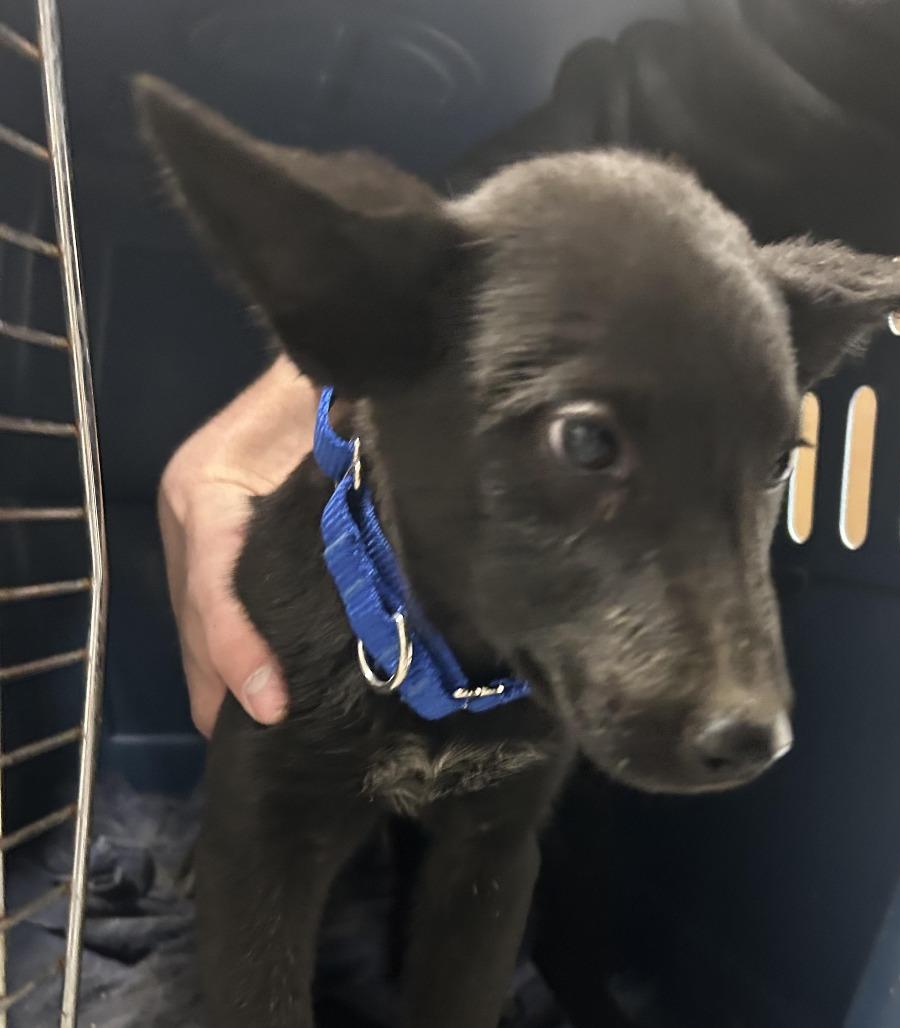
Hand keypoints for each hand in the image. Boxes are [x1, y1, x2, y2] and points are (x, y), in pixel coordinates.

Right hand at [158, 356, 320, 735]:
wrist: (320, 361)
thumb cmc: (328, 386)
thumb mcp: (327, 426)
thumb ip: (332, 485)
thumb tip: (366, 560)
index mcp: (207, 487)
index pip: (213, 581)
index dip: (238, 647)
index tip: (272, 703)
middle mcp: (188, 513)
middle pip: (196, 615)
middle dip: (222, 683)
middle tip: (261, 743)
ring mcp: (193, 528)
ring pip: (196, 619)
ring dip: (220, 677)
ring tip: (254, 731)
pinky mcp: (214, 538)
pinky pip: (211, 604)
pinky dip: (228, 649)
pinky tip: (253, 687)